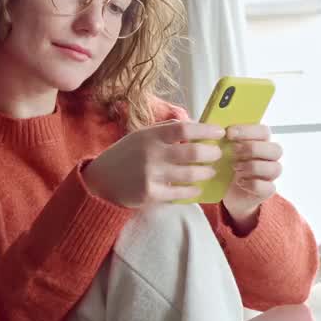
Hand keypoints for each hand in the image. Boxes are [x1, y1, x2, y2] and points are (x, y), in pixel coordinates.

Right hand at [81, 121, 224, 207]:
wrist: (100, 181)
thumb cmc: (125, 155)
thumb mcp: (141, 135)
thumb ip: (166, 130)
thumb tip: (196, 125)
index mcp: (150, 136)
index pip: (183, 128)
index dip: (205, 130)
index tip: (219, 132)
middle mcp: (151, 154)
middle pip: (192, 152)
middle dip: (211, 153)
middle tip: (218, 154)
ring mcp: (150, 175)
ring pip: (189, 174)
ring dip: (205, 173)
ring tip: (210, 171)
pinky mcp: (150, 195)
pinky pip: (179, 194)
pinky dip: (192, 191)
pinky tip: (197, 188)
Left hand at [221, 124, 282, 226]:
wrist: (227, 193)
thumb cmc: (227, 166)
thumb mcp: (222, 150)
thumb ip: (223, 138)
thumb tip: (212, 127)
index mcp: (261, 142)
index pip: (264, 131)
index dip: (249, 131)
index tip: (229, 133)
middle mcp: (269, 157)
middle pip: (275, 149)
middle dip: (253, 149)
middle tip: (234, 151)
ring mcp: (270, 175)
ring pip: (275, 168)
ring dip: (253, 166)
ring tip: (235, 168)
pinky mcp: (267, 191)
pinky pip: (268, 187)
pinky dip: (253, 184)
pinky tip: (240, 182)